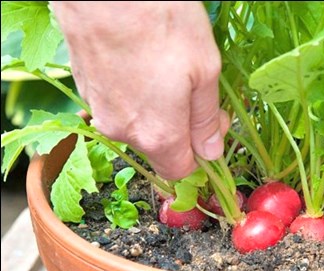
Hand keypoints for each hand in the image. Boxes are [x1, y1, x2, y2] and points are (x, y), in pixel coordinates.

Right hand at [52, 1, 229, 179]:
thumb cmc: (161, 20)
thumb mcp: (204, 70)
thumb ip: (207, 120)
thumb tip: (211, 153)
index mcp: (157, 135)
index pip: (180, 171)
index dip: (201, 155)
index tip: (213, 125)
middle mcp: (123, 131)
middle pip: (159, 148)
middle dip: (181, 129)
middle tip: (197, 90)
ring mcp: (99, 110)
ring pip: (138, 124)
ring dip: (157, 109)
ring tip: (168, 69)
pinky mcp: (84, 87)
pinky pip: (118, 104)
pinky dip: (134, 93)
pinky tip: (142, 62)